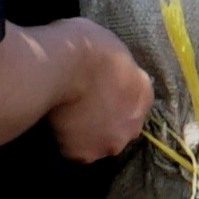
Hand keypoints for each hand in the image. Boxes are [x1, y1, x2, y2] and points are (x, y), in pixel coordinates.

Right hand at [43, 18, 153, 164]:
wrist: (63, 66)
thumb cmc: (86, 45)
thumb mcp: (112, 47)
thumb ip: (115, 68)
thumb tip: (107, 71)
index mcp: (144, 93)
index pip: (134, 102)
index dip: (115, 98)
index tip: (97, 92)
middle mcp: (135, 123)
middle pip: (120, 127)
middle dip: (105, 121)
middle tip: (81, 107)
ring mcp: (111, 142)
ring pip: (99, 142)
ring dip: (87, 134)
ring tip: (65, 118)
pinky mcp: (85, 154)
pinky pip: (73, 150)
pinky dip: (64, 141)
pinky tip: (54, 125)